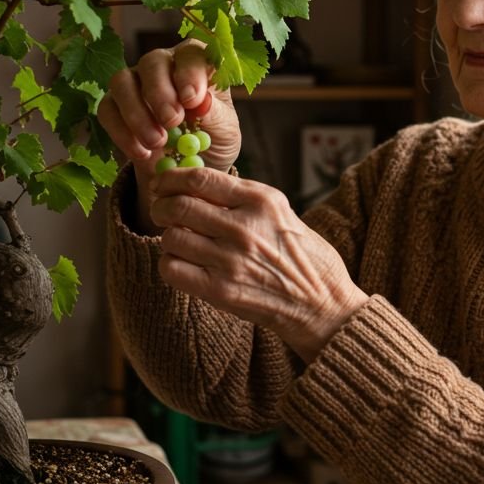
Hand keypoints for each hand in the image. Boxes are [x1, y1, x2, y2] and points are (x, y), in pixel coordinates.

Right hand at [98, 40, 240, 232]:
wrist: (188, 170)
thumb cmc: (212, 140)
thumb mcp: (224, 131)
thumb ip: (215, 114)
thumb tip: (201, 102)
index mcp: (196, 64)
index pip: (191, 54)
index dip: (190, 73)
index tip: (192, 100)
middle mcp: (164, 66)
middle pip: (153, 62)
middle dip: (160, 92)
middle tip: (172, 121)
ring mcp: (135, 83)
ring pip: (122, 81)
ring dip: (137, 112)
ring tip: (157, 142)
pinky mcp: (113, 106)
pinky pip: (107, 110)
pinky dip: (122, 132)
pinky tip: (142, 153)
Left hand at [150, 167, 369, 362]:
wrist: (323, 305)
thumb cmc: (304, 257)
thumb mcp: (281, 212)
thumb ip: (242, 198)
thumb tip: (196, 184)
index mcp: (261, 200)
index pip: (199, 178)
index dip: (170, 178)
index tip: (162, 183)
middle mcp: (245, 227)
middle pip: (178, 206)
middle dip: (161, 206)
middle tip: (162, 211)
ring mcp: (231, 260)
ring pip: (171, 237)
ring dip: (169, 238)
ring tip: (182, 242)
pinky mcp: (221, 291)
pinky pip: (173, 269)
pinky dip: (172, 264)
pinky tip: (185, 264)